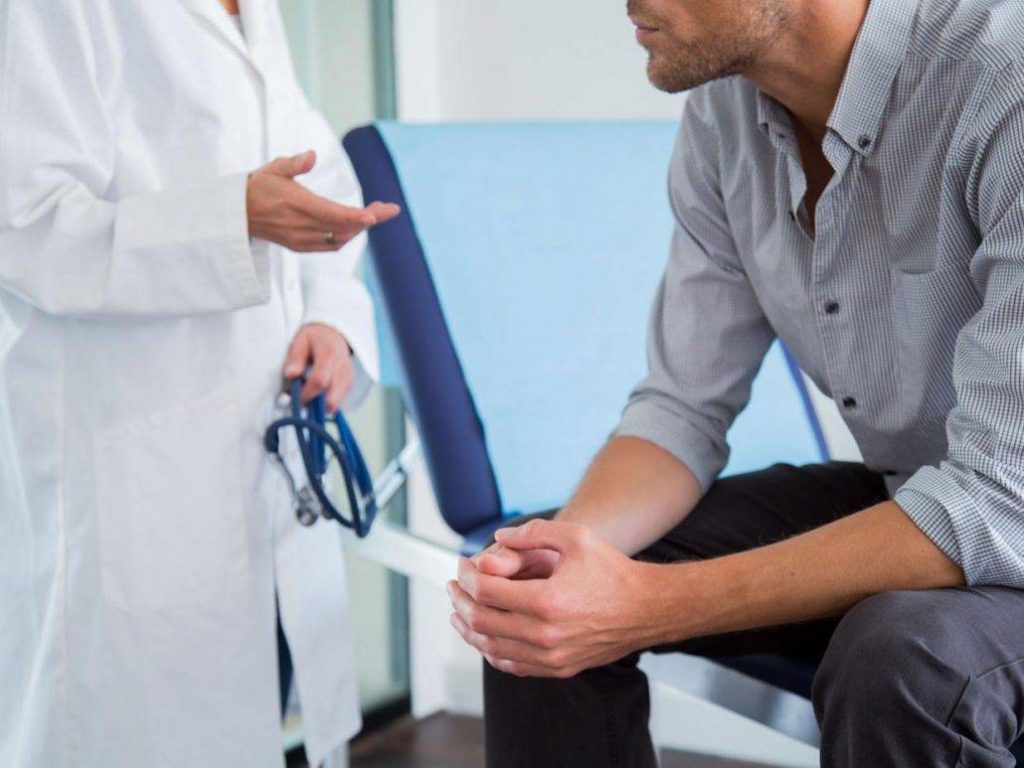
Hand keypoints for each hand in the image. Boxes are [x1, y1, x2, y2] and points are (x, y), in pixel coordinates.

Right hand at [247, 150, 399, 251]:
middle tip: (390, 209)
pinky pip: (331, 245)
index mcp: (295, 204)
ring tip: (376, 214)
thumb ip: (294, 163)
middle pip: (342, 226)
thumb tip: (311, 156)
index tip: (375, 214)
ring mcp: (301, 239)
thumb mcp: (273, 169)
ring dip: (360, 227)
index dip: (355, 216)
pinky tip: (357, 226)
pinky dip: (347, 236)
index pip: (331, 214)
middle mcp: (300, 226)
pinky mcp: (301, 246)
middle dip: (369, 218)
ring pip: (340, 237)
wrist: (238, 215)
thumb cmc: (258, 187)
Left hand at [283, 323, 353, 411]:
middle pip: (331, 398)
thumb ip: (295, 358)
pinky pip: (337, 401)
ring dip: (319, 404)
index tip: (294, 398)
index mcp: (329, 354)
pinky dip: (325, 401)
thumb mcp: (300, 341)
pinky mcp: (349, 384)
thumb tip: (290, 375)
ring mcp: (348, 377)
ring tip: (309, 394)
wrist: (333, 335)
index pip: (319, 381)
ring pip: (335, 403)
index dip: (306, 393)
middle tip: (301, 400)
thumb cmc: (314, 339)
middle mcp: (342, 368)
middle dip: (313, 405)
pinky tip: (317, 392)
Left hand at [448, 519, 658, 677]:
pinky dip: (491, 651)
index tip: (462, 566)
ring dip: (469, 629)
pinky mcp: (559, 668)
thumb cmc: (613, 571)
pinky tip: (483, 636)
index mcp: (547, 601)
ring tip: (458, 612)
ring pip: (491, 648)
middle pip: (482, 621)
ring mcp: (552, 656)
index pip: (487, 592)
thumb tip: (498, 536)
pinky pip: (512, 665)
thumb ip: (533, 533)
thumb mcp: (576, 537)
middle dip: (460, 601)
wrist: (647, 608)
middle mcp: (546, 634)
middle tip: (453, 586)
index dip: (466, 577)